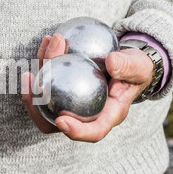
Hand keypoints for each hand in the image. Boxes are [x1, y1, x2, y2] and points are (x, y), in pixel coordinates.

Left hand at [22, 34, 153, 141]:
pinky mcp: (61, 88)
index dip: (76, 131)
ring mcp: (70, 102)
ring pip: (45, 97)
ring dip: (40, 72)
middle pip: (55, 119)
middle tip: (31, 78)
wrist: (127, 61)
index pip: (93, 132)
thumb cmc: (137, 68)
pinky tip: (47, 41)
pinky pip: (48, 78)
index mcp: (108, 115)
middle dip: (37, 103)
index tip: (61, 120)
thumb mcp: (141, 66)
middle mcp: (85, 114)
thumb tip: (112, 63)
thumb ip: (130, 67)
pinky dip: (45, 59)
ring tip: (44, 49)